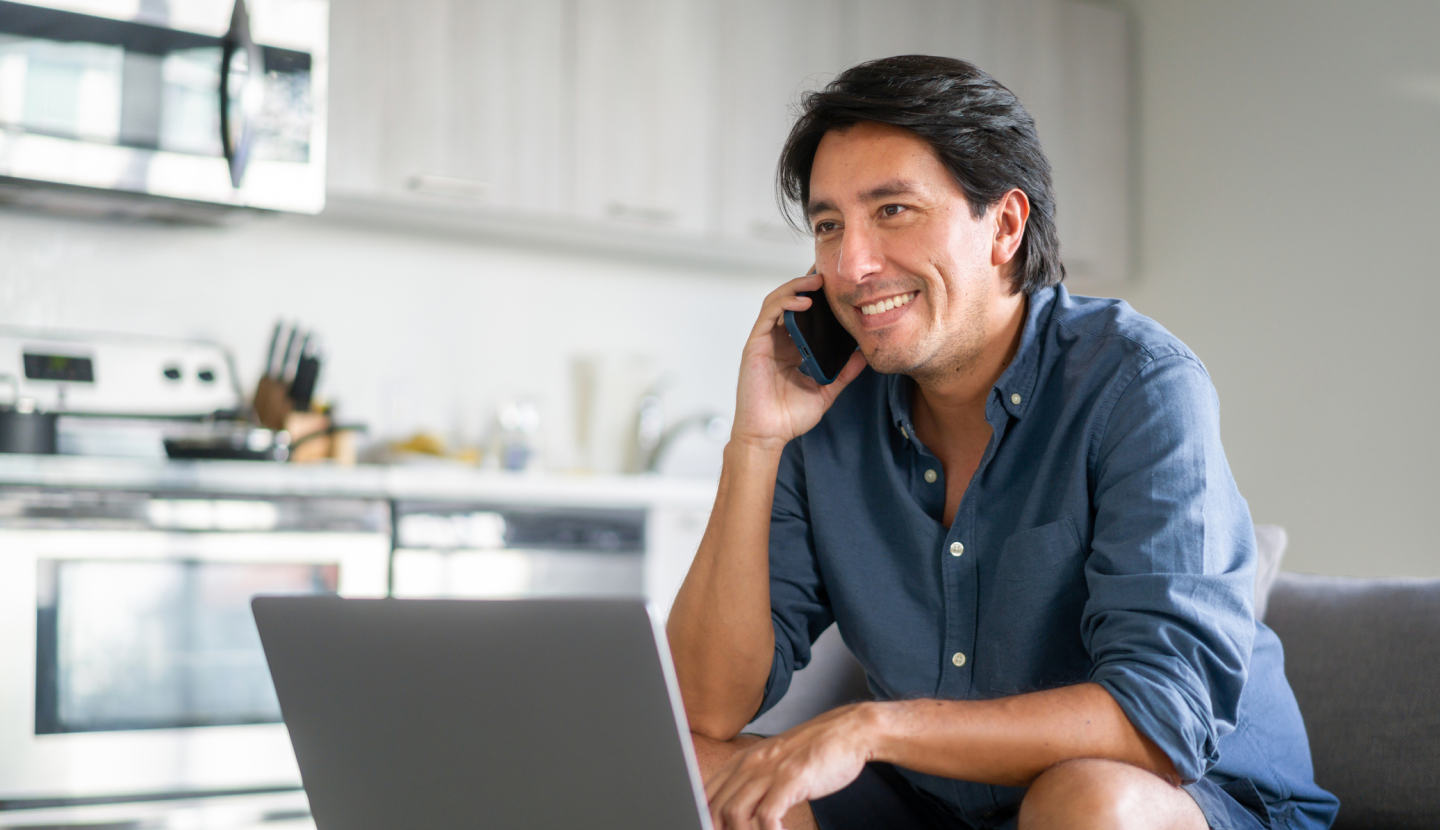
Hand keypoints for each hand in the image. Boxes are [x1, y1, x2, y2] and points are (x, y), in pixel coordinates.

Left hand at [705, 704, 874, 829]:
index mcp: (740, 762)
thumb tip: (731, 814)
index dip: (701, 818)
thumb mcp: (772, 765)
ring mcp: (770, 770)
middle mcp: (749, 764)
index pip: (703, 796)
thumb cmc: (812, 754)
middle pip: (714, 808)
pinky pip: (768, 816)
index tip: (707, 829)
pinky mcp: (793, 777)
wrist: (848, 731)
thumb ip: (750, 785)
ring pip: (734, 813)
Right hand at [731, 270, 867, 452]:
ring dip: (796, 288)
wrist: (768, 435)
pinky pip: (768, 316)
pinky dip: (785, 304)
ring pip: (777, 302)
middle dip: (807, 285)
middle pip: (789, 302)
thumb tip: (865, 354)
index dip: (816, 298)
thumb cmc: (789, 417)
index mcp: (791, 350)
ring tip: (817, 282)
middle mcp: (777, 342)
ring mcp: (764, 342)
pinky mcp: (755, 345)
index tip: (835, 287)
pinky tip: (803, 302)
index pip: (803, 315)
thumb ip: (844, 373)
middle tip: (828, 275)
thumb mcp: (826, 391)